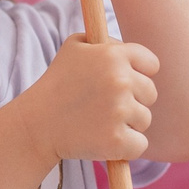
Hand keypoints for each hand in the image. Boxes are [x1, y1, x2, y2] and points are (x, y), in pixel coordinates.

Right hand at [19, 34, 158, 164]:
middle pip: (150, 93)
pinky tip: (104, 140)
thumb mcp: (74, 47)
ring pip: (144, 119)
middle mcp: (120, 80)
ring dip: (128, 124)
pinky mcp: (118, 140)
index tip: (122, 84)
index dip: (138, 74)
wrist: (37, 124)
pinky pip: (140, 144)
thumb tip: (128, 46)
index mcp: (114, 55)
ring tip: (99, 122)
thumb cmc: (57, 84)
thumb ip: (105, 41)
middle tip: (104, 105)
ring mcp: (120, 111)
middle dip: (133, 100)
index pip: (151, 64)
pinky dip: (126, 147)